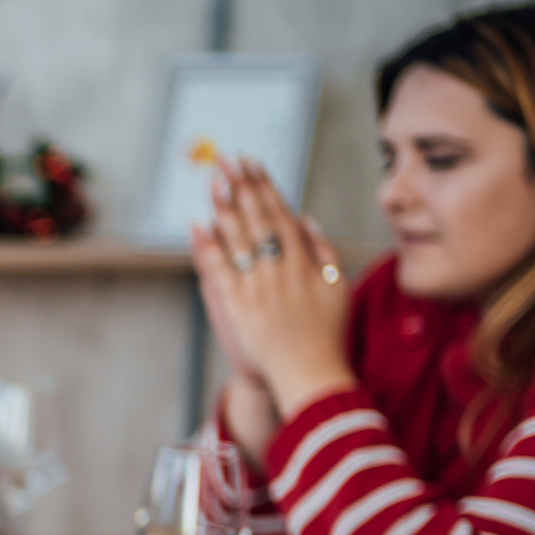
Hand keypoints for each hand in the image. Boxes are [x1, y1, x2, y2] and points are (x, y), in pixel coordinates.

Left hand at [198, 159, 354, 421]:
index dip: (265, 186)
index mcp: (304, 261)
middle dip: (242, 186)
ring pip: (238, 238)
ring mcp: (257, 286)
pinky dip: (206, 246)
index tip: (253, 164)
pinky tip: (197, 223)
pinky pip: (218, 269)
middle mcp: (280, 268)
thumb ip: (324, 251)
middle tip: (227, 159)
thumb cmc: (326, 334)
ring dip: (224, 205)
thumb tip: (307, 218)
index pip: (281, 213)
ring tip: (214, 179)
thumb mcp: (337, 287)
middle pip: (257, 218)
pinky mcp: (236, 306)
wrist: (309, 375)